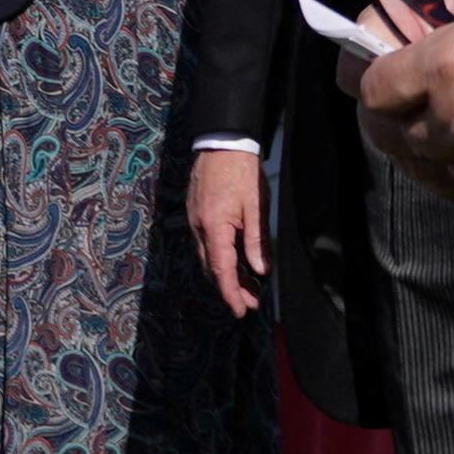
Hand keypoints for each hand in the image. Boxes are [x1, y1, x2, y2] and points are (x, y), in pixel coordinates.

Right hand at [186, 145, 269, 316]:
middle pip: (211, 269)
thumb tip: (259, 270)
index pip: (222, 270)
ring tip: (246, 284)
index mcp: (214, 226)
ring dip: (224, 274)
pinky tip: (233, 260)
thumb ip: (256, 240)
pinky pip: (205, 244)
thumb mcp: (257, 206)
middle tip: (250, 301)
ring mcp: (194, 220)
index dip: (231, 293)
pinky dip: (218, 258)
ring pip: (207, 258)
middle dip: (230, 288)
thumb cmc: (242, 171)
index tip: (241, 311)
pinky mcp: (195, 214)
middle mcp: (199, 227)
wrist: (222, 143)